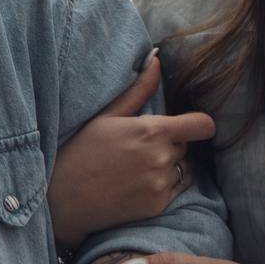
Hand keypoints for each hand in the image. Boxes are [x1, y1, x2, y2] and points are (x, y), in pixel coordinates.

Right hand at [47, 51, 216, 246]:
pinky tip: (138, 182)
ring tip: (139, 166)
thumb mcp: (107, 115)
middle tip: (141, 147)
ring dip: (171, 165)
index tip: (188, 125)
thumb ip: (139, 89)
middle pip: (187, 145)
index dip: (198, 124)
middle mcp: (161, 158)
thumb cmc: (81, 152)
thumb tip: (156, 57)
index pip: (203, 125)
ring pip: (184, 167)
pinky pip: (177, 189)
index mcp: (152, 131)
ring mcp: (160, 184)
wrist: (62, 200)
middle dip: (171, 143)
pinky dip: (165, 184)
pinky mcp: (157, 206)